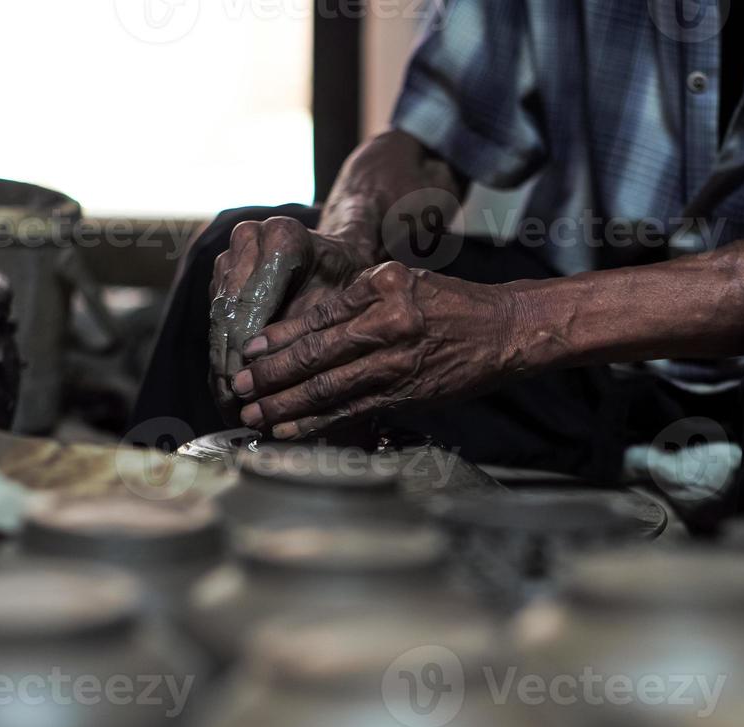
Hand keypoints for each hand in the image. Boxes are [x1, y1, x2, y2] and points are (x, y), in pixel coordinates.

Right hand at [209, 216, 373, 417]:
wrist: (335, 259)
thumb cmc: (346, 282)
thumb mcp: (342, 305)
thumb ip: (311, 334)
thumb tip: (290, 381)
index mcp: (282, 237)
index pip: (255, 302)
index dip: (247, 349)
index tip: (247, 386)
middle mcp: (248, 239)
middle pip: (229, 312)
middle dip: (229, 364)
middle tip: (235, 407)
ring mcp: (230, 256)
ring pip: (217, 319)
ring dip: (220, 365)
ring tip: (230, 407)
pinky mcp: (219, 277)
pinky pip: (215, 322)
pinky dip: (221, 356)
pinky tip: (227, 391)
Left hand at [230, 262, 531, 438]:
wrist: (504, 331)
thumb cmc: (450, 303)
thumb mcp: (404, 281)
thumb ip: (357, 299)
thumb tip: (304, 326)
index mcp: (384, 289)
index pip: (319, 317)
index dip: (278, 337)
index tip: (249, 349)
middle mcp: (390, 325)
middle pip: (316, 355)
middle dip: (271, 376)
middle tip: (239, 387)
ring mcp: (398, 364)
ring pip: (329, 388)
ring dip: (285, 405)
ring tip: (253, 415)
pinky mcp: (406, 394)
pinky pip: (352, 411)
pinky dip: (317, 422)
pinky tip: (289, 428)